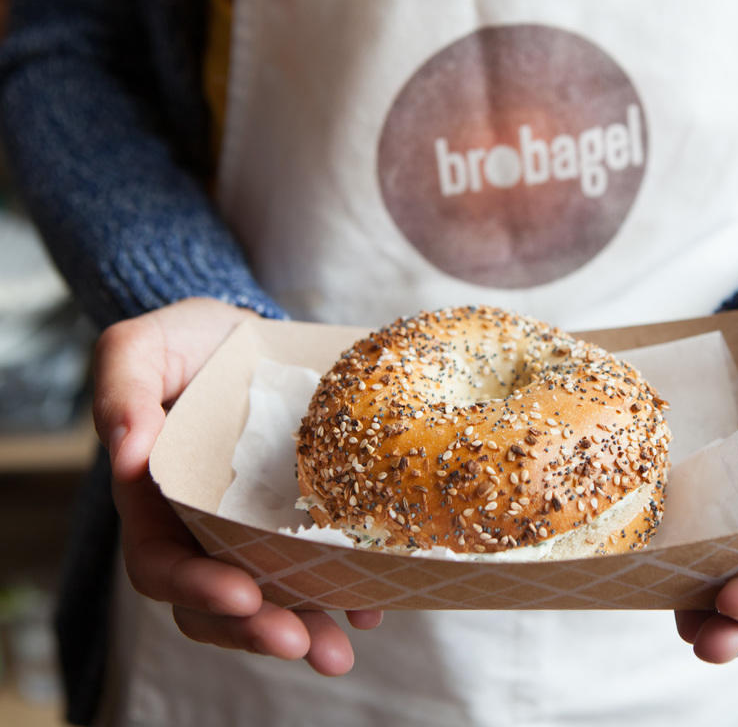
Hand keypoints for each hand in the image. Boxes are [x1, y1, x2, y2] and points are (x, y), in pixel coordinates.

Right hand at [92, 297, 380, 674]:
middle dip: (257, 629)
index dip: (197, 588)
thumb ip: (123, 390)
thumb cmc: (189, 340)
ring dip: (303, 626)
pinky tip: (370, 606)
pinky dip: (342, 592)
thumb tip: (125, 450)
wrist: (246, 332)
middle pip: (218, 598)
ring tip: (340, 649)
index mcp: (155, 498)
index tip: (244, 596)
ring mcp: (252, 526)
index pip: (162, 562)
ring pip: (269, 594)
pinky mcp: (297, 516)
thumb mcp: (141, 347)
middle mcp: (203, 525)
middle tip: (305, 646)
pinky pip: (316, 565)